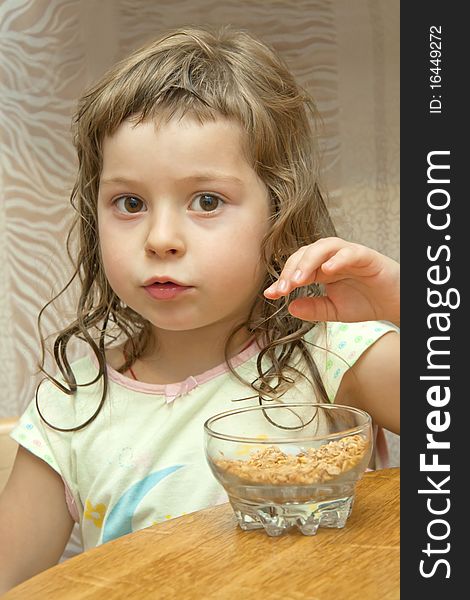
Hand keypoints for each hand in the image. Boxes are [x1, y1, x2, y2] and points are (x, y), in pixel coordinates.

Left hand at [263, 237, 399, 325]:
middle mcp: (331, 258)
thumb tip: (290, 307)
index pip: (297, 268)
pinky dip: (337, 259)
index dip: (282, 279)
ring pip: (323, 246)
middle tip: (282, 288)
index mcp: (321, 269)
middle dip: (291, 270)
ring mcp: (348, 255)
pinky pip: (349, 252)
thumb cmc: (365, 302)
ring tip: (299, 279)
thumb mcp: (334, 311)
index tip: (271, 294)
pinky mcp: (366, 256)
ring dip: (308, 261)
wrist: (394, 304)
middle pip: (305, 253)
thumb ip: (313, 309)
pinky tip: (327, 270)